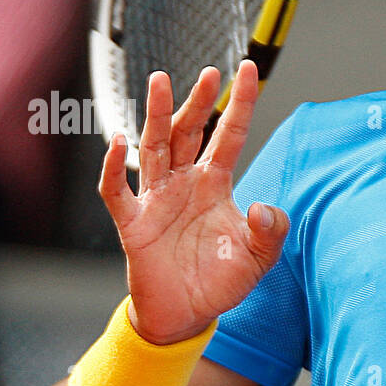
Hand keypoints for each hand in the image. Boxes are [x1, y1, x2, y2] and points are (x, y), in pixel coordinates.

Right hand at [99, 60, 289, 344]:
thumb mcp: (259, 259)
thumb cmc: (220, 282)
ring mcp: (156, 200)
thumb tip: (262, 208)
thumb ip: (271, 233)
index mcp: (214, 185)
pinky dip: (114, 167)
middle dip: (197, 101)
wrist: (186, 316)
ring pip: (154, 148)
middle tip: (209, 72)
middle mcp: (184, 184)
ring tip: (161, 81)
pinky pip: (117, 190)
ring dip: (157, 115)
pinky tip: (119, 142)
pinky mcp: (133, 224)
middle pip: (188, 132)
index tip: (249, 70)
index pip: (228, 135)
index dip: (239, 104)